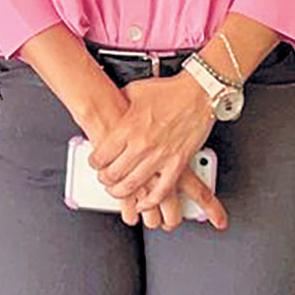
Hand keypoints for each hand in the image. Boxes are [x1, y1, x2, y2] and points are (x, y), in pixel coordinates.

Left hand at [88, 74, 215, 224]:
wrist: (199, 93)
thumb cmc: (170, 91)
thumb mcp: (135, 91)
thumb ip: (122, 102)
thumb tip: (113, 105)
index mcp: (128, 127)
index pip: (101, 156)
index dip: (94, 164)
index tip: (96, 164)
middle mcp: (141, 144)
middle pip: (113, 174)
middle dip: (105, 180)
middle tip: (105, 179)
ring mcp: (160, 156)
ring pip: (133, 186)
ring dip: (121, 192)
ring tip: (118, 191)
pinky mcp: (177, 163)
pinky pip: (162, 190)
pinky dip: (150, 201)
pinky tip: (144, 203)